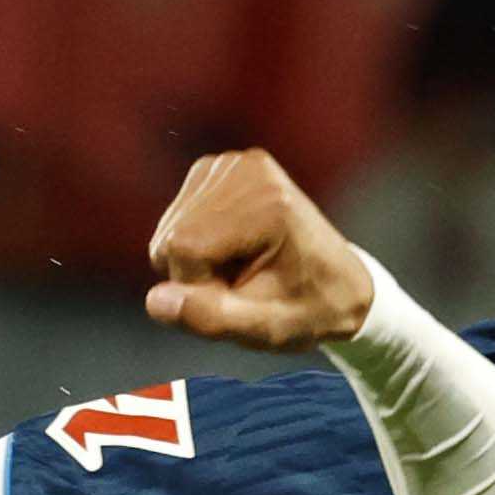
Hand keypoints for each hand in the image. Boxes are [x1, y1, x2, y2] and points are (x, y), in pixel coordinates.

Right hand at [142, 149, 379, 352]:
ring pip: (168, 231)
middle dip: (196, 276)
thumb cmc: (308, 309)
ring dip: (195, 263)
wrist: (338, 282)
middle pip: (171, 238)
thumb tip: (156, 301)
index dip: (199, 288)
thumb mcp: (268, 330)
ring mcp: (229, 163)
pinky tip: (232, 250)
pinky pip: (173, 220)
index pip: (184, 249)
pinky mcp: (214, 168)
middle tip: (244, 286)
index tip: (242, 298)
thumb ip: (212, 318)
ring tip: (242, 268)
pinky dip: (193, 244)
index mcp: (269, 203)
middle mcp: (247, 170)